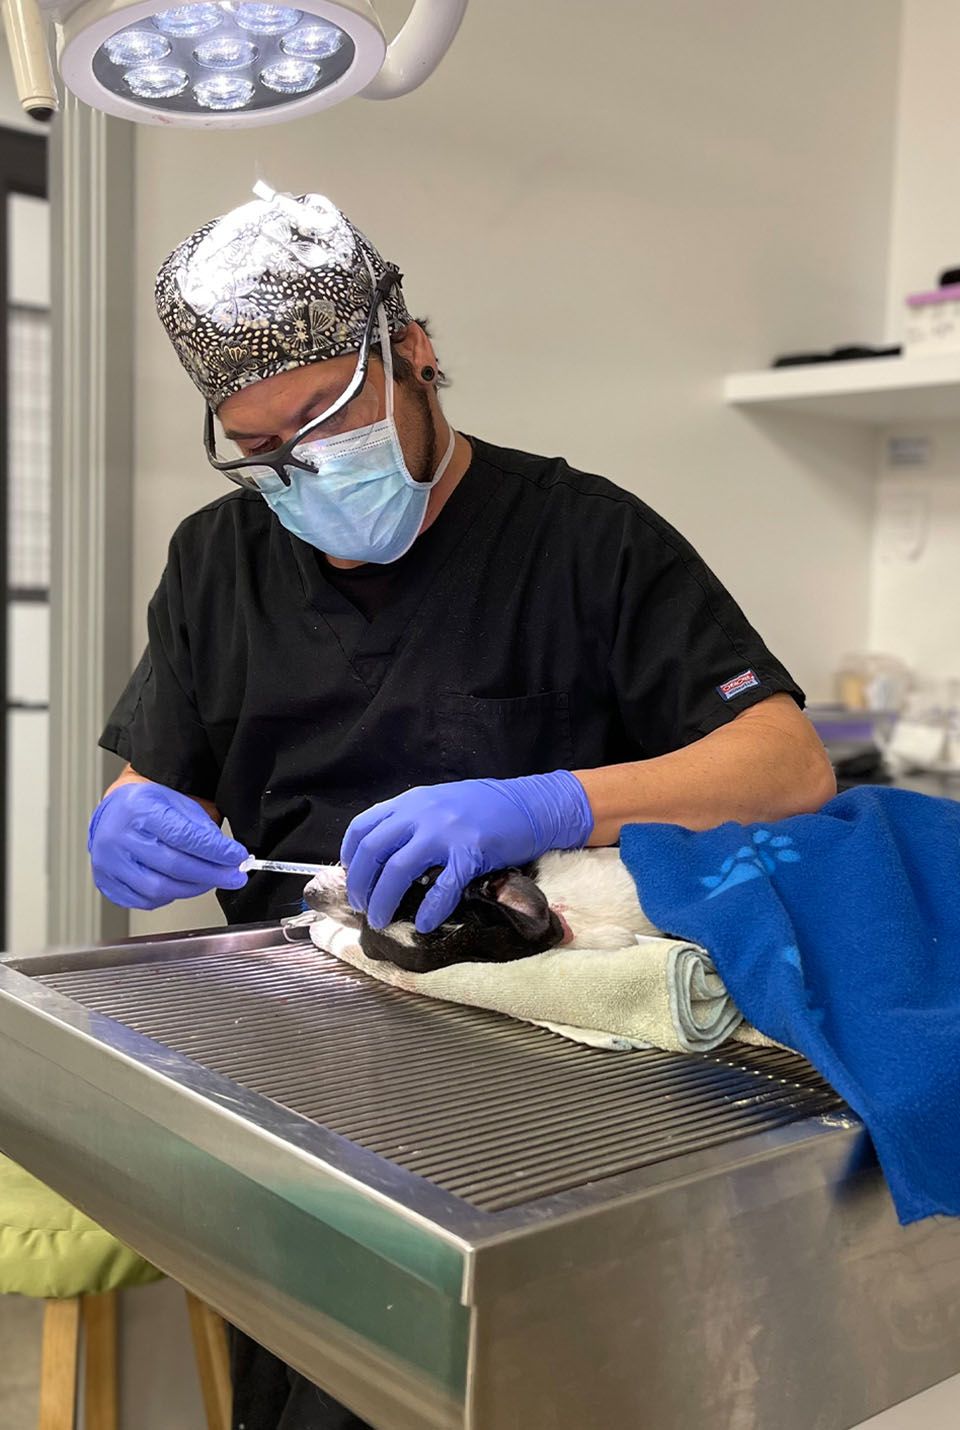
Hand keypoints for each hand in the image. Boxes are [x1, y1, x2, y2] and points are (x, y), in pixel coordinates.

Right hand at [88, 782, 248, 910]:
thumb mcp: (179, 804)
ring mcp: (110, 862)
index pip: (185, 837)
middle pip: (174, 866)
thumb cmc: (149, 806)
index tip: (238, 858)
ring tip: (210, 880)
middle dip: (212, 874)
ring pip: (160, 889)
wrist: (117, 811)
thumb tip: (228, 857)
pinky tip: (180, 885)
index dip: (217, 852)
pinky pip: (144, 901)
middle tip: (233, 876)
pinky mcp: (107, 882)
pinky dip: (168, 897)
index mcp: (139, 810)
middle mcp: (119, 837)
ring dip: (193, 888)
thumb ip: (203, 829)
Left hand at [341, 770, 592, 933]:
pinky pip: (443, 887)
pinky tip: (425, 924)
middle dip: (361, 884)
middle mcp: (422, 813)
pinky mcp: (471, 853)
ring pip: (398, 871)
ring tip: (380, 920)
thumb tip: (386, 852)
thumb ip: (413, 820)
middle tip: (362, 906)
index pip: (363, 827)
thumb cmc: (486, 806)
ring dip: (383, 900)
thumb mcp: (440, 802)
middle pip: (373, 852)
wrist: (530, 804)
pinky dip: (430, 910)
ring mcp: (446, 832)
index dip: (350, 856)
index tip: (351, 875)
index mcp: (412, 801)